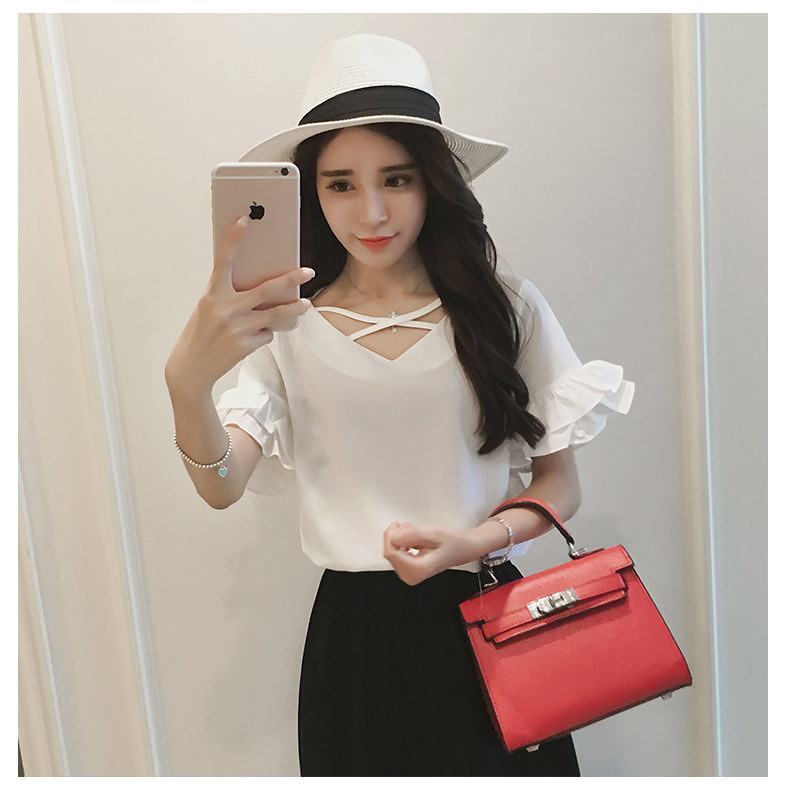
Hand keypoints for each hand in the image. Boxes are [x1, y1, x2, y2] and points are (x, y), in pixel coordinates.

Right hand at [166, 216, 312, 397]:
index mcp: (212, 294)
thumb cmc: (201, 332)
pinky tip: (254, 336)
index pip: (223, 261)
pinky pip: (267, 334)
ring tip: (305, 304)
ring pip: (276, 314)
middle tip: (308, 271)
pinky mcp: (246, 345)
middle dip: (291, 279)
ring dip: (295, 309)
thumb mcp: (208, 308)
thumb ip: (228, 294)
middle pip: (266, 290)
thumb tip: (261, 283)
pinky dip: (266, 332)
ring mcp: (237, 328)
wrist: (191, 367)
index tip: (244, 219)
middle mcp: (225, 309)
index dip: (233, 239)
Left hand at [383, 521, 479, 585]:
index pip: (391, 553)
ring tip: (415, 532)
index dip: (390, 536)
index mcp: (419, 569)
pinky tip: (414, 539)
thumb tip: (393, 536)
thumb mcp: (434, 533)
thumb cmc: (455, 543)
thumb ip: (412, 535)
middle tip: (408, 526)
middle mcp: (414, 576)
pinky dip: (403, 544)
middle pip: (390, 554)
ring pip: (393, 553)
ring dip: (401, 539)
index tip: (397, 524)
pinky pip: (398, 555)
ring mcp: (411, 574)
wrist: (466, 548)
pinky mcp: (411, 570)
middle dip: (397, 537)